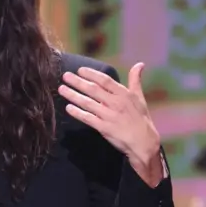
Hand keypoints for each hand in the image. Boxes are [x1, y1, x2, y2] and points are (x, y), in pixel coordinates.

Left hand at [58, 63, 161, 182]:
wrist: (144, 142)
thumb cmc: (141, 119)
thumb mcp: (140, 97)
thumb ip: (135, 80)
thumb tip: (139, 64)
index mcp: (124, 94)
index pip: (105, 80)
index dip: (92, 74)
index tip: (79, 70)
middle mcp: (116, 103)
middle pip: (93, 90)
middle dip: (77, 82)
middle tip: (65, 75)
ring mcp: (109, 116)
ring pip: (88, 103)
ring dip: (73, 95)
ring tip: (61, 89)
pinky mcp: (104, 128)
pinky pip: (88, 118)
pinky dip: (77, 113)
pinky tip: (68, 108)